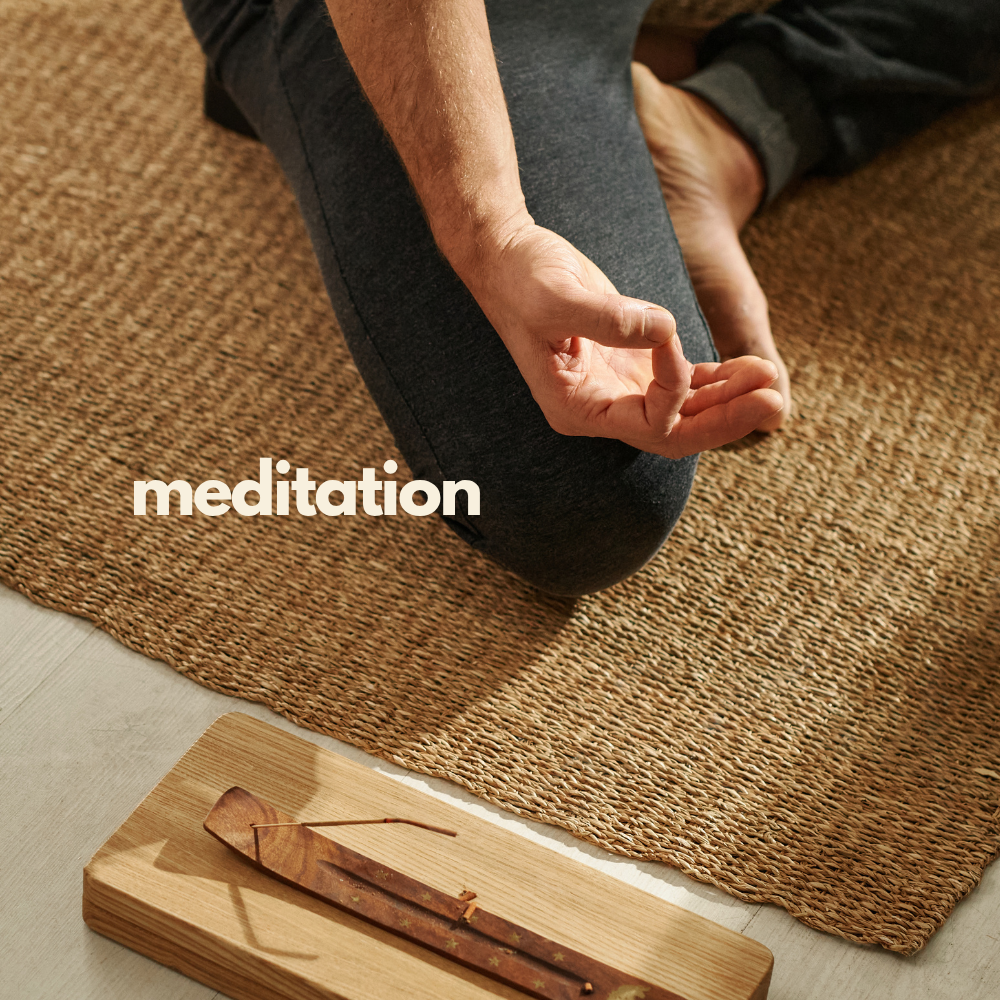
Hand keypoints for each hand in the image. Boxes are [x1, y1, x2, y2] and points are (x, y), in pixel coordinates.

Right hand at [460, 222, 783, 457]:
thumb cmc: (523, 278)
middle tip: (774, 400)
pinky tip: (750, 369)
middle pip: (676, 434)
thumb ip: (607, 317)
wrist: (509, 259)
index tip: (667, 328)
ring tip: (770, 378)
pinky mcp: (633, 365)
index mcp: (577, 408)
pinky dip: (717, 380)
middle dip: (726, 420)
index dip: (672, 383)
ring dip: (729, 399)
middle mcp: (601, 408)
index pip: (647, 420)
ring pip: (686, 413)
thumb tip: (664, 329)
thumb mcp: (555, 296)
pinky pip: (684, 386)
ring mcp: (619, 389)